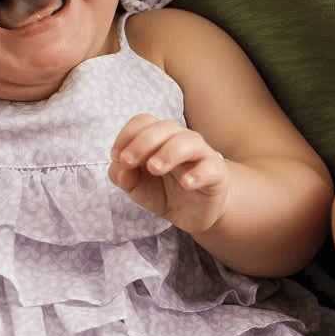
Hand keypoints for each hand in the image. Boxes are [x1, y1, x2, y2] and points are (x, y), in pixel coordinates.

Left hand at [109, 114, 229, 232]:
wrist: (194, 213)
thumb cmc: (164, 192)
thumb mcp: (136, 186)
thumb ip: (122, 176)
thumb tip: (122, 170)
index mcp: (159, 138)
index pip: (143, 122)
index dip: (127, 135)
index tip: (117, 157)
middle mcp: (180, 139)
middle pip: (164, 127)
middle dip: (142, 143)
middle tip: (129, 162)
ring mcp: (201, 154)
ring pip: (188, 141)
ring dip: (168, 152)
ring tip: (155, 168)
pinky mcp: (216, 173)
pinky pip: (210, 166)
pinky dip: (198, 173)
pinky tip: (186, 183)